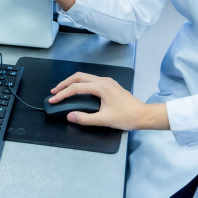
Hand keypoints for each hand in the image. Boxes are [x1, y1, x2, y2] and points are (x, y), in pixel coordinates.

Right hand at [49, 73, 168, 129]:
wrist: (143, 115)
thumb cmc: (127, 117)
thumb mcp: (104, 120)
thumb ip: (85, 118)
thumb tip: (70, 116)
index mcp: (101, 87)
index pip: (76, 87)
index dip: (63, 94)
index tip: (53, 99)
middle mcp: (104, 81)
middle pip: (79, 77)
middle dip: (64, 84)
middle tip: (54, 92)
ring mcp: (107, 81)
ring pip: (85, 77)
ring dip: (72, 83)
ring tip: (62, 91)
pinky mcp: (110, 85)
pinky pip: (91, 80)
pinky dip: (80, 84)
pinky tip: (77, 91)